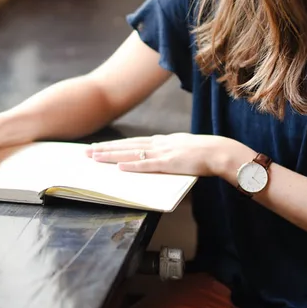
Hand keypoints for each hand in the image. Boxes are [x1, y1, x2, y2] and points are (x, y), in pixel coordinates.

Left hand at [86, 133, 232, 177]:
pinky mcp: (169, 163)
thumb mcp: (183, 149)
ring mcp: (163, 153)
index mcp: (162, 141)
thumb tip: (160, 157)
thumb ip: (170, 152)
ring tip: (95, 157)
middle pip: (126, 145)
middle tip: (86, 151)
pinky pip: (147, 165)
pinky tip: (119, 166)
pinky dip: (132, 165)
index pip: (133, 142)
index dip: (114, 145)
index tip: (99, 146)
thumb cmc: (205, 153)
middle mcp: (159, 144)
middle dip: (105, 148)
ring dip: (112, 155)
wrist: (220, 152)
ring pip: (131, 153)